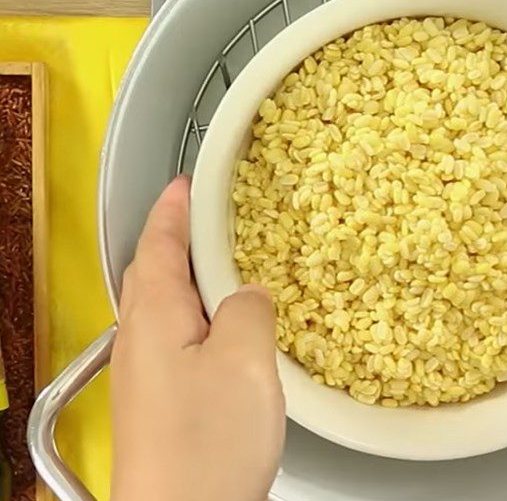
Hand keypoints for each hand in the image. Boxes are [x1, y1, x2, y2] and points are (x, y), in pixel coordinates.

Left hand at [110, 176, 284, 500]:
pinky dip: (201, 315)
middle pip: (152, 272)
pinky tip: (230, 330)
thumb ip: (248, 308)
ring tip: (229, 265)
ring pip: (166, 306)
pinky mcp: (160, 402)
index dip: (173, 209)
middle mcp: (140, 340)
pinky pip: (178, 338)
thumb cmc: (207, 442)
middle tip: (212, 217)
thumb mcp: (244, 359)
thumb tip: (247, 294)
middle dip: (177, 239)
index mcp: (154, 317)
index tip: (186, 182)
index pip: (156, 243)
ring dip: (191, 277)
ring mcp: (145, 374)